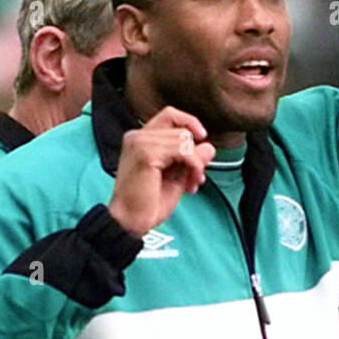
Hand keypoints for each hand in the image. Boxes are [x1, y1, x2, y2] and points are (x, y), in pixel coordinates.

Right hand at [109, 107, 216, 236]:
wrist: (129, 223)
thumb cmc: (146, 205)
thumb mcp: (175, 178)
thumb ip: (189, 160)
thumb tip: (209, 146)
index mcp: (140, 140)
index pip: (169, 115)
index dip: (189, 122)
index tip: (202, 137)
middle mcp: (137, 137)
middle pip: (180, 129)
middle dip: (194, 154)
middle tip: (195, 179)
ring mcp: (140, 143)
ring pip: (184, 139)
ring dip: (195, 163)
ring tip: (191, 184)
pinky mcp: (147, 153)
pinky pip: (184, 150)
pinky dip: (193, 166)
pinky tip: (189, 184)